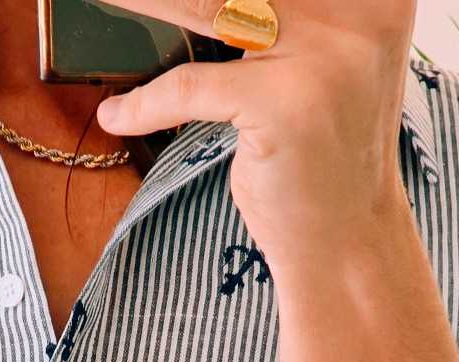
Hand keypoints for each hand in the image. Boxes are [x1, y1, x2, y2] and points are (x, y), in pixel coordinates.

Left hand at [93, 0, 417, 271]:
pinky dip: (146, 103)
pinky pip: (191, 88)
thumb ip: (281, 12)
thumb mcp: (319, 59)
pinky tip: (116, 113)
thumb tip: (203, 3)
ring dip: (141, 2)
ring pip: (209, 4)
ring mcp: (326, 53)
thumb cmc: (321, 152)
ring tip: (100, 1)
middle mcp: (359, 7)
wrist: (346, 241)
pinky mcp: (286, 104)